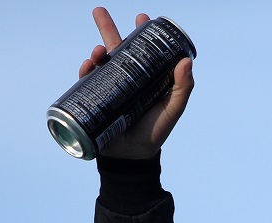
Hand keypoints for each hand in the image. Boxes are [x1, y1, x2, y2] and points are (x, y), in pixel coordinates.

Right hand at [78, 7, 193, 158]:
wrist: (132, 158)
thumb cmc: (155, 132)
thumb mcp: (173, 109)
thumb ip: (183, 88)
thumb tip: (185, 61)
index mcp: (145, 77)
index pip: (143, 50)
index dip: (142, 33)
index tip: (142, 17)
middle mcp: (126, 79)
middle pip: (116, 49)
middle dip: (107, 28)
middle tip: (99, 11)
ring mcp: (109, 88)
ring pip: (100, 62)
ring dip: (97, 50)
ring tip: (99, 49)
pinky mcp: (95, 99)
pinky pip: (86, 80)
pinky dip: (86, 70)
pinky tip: (88, 65)